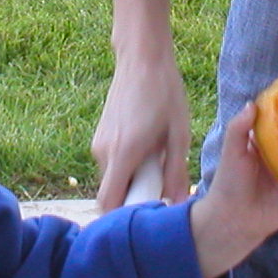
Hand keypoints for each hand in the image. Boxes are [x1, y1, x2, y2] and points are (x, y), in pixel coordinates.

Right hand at [92, 43, 190, 209]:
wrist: (142, 58)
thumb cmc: (165, 93)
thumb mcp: (178, 134)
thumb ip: (176, 172)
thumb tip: (179, 204)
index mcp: (123, 153)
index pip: (109, 203)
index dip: (122, 218)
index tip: (146, 218)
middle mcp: (103, 151)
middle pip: (113, 192)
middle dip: (135, 196)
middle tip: (163, 185)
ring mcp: (99, 142)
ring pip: (113, 177)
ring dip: (134, 178)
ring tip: (159, 159)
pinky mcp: (100, 135)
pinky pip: (112, 162)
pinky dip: (128, 165)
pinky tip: (149, 148)